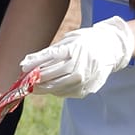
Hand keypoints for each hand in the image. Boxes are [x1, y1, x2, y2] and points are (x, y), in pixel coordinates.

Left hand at [19, 17, 134, 98]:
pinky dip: (55, 91)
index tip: (23, 68)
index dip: (34, 64)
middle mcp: (80, 65)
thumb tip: (28, 63)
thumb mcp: (69, 41)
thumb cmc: (86, 42)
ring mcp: (84, 78)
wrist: (111, 49)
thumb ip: (49, 53)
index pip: (50, 58)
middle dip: (36, 79)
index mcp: (75, 49)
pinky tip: (50, 87)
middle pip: (52, 75)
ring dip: (43, 88)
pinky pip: (66, 93)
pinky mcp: (86, 88)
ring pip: (57, 87)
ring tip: (35, 86)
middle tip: (26, 80)